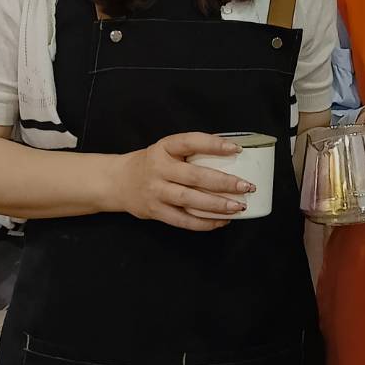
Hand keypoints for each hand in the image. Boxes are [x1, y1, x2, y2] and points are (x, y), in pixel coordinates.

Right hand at [107, 133, 255, 231]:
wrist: (118, 182)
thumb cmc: (152, 163)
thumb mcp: (167, 149)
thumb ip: (191, 150)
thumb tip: (231, 153)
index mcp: (164, 147)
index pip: (191, 141)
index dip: (213, 144)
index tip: (236, 149)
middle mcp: (159, 169)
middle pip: (194, 176)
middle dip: (223, 182)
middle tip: (246, 185)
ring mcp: (156, 192)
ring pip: (190, 200)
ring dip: (217, 205)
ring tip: (239, 207)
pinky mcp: (156, 211)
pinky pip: (183, 220)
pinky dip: (204, 223)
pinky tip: (221, 221)